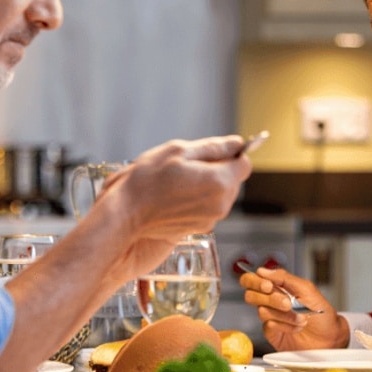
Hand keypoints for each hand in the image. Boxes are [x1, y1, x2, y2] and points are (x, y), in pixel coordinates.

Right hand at [97, 135, 250, 279]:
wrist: (128, 213)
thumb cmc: (149, 180)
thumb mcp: (179, 151)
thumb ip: (213, 147)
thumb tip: (237, 143)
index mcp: (219, 182)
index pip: (244, 163)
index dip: (231, 154)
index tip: (213, 152)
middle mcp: (221, 204)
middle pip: (233, 180)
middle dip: (218, 170)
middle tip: (188, 166)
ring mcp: (212, 219)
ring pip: (221, 194)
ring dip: (208, 185)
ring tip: (180, 182)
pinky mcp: (201, 227)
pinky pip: (209, 207)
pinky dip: (199, 199)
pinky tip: (177, 196)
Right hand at [239, 267, 344, 350]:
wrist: (330, 337)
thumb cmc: (321, 313)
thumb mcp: (306, 289)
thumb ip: (284, 277)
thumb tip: (263, 271)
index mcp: (277, 287)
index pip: (253, 279)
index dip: (254, 281)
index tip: (268, 286)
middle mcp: (271, 301)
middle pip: (250, 295)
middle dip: (270, 298)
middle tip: (287, 303)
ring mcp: (271, 317)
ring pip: (262, 311)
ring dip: (285, 314)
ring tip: (301, 317)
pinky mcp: (272, 332)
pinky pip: (269, 325)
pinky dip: (285, 325)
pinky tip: (296, 326)